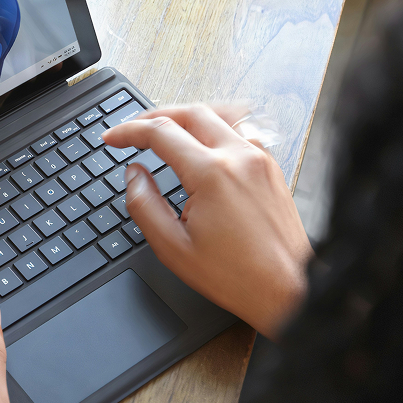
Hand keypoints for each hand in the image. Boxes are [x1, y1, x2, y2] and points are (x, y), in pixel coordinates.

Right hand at [102, 105, 312, 338]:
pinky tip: (205, 140)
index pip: (160, 132)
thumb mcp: (174, 248)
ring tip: (166, 128)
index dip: (129, 131)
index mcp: (211, 174)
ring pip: (218, 115)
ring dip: (186, 116)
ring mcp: (260, 159)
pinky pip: (240, 129)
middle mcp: (239, 157)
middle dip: (154, 116)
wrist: (289, 290)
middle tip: (133, 131)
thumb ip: (145, 205)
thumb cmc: (237, 276)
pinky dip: (215, 126)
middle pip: (189, 112)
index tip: (113, 139)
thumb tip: (134, 175)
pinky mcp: (271, 167)